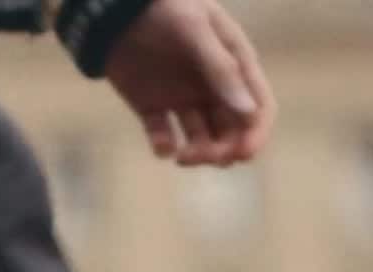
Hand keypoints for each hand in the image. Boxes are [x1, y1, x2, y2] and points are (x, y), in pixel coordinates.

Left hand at [105, 0, 274, 166]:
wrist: (114, 8)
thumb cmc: (164, 7)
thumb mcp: (196, 30)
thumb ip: (221, 70)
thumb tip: (249, 113)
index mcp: (233, 65)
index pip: (258, 107)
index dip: (256, 133)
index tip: (243, 154)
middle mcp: (213, 87)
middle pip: (231, 132)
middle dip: (223, 150)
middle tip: (205, 156)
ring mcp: (184, 100)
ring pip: (201, 141)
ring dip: (198, 154)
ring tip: (183, 156)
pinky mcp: (154, 109)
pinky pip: (164, 138)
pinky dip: (164, 147)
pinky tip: (162, 145)